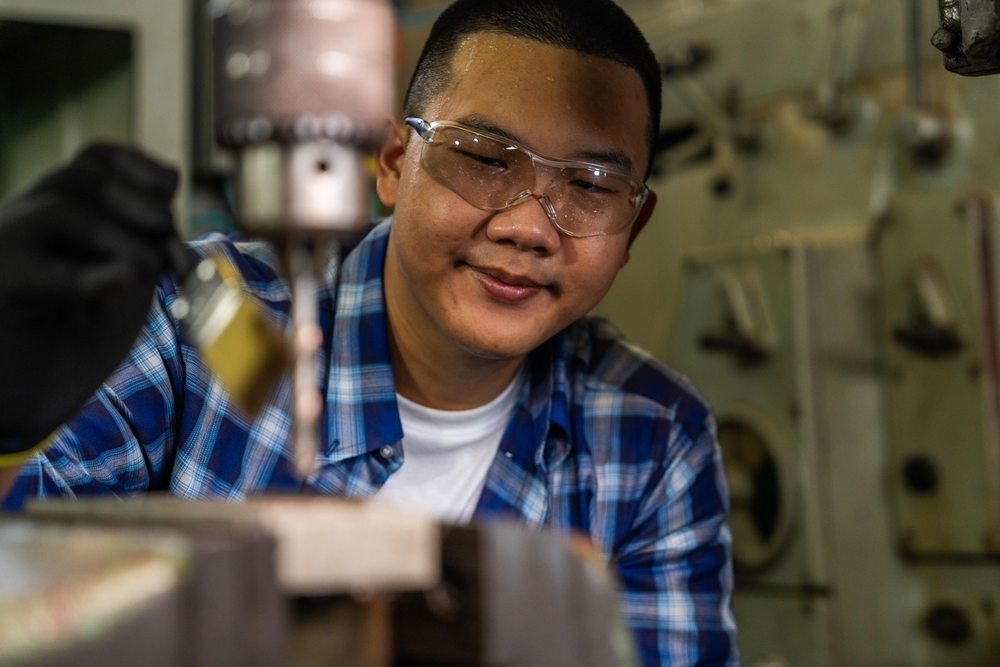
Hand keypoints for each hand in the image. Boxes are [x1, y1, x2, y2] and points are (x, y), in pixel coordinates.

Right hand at [0, 144, 179, 452]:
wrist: (28, 400)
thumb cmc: (79, 340)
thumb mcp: (128, 281)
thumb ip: (148, 240)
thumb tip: (169, 202)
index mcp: (55, 211)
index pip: (95, 158)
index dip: (140, 167)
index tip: (174, 191)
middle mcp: (23, 220)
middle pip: (82, 176)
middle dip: (143, 206)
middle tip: (168, 256)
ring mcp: (4, 250)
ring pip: (62, 208)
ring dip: (122, 237)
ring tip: (144, 273)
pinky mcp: (0, 287)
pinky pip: (40, 268)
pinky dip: (90, 273)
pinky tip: (122, 281)